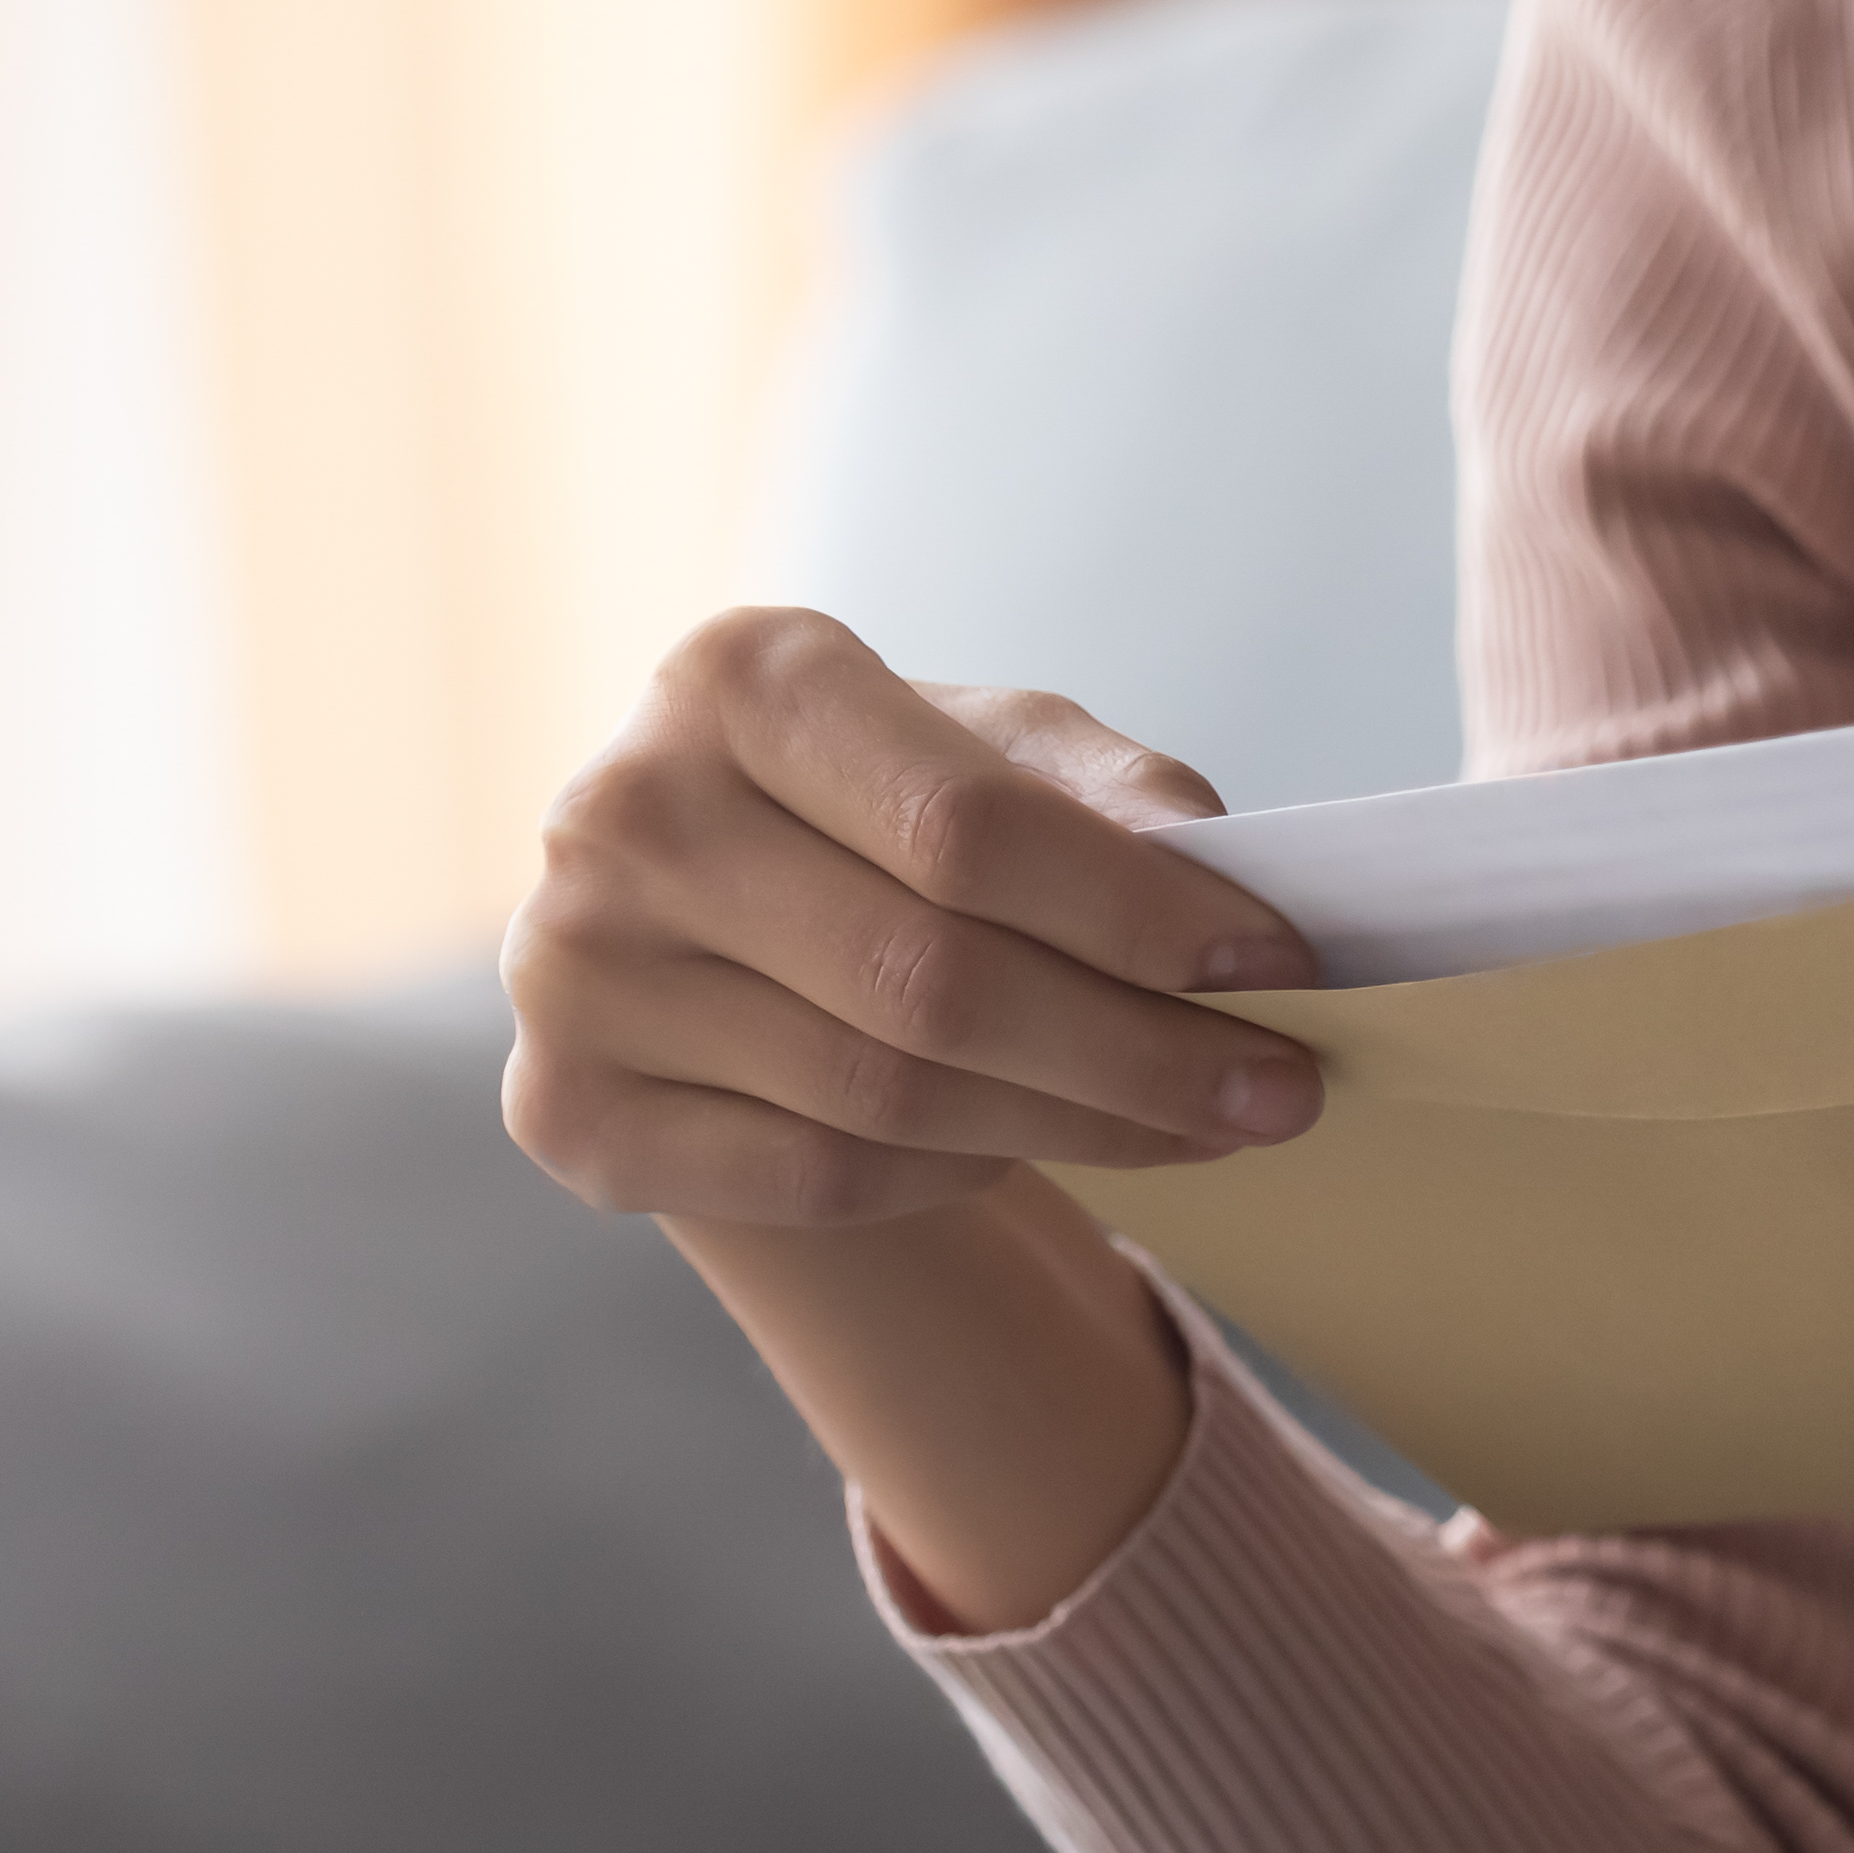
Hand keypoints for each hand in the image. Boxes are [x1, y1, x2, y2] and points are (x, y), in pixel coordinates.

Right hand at [502, 608, 1328, 1230]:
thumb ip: (1102, 792)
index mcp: (737, 676)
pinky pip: (819, 1175)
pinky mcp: (567, 1109)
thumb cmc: (881, 810)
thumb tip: (1223, 872)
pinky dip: (953, 1170)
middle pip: (932, 982)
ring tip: (1205, 1123)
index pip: (966, 827)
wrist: (707, 912)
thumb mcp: (992, 751)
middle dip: (1139, 1052)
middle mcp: (623, 812)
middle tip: (1283, 1090)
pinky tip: (1036, 1140)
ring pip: (886, 1096)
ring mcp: (572, 970)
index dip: (1138, 913)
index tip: (1286, 964)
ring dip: (1079, 1125)